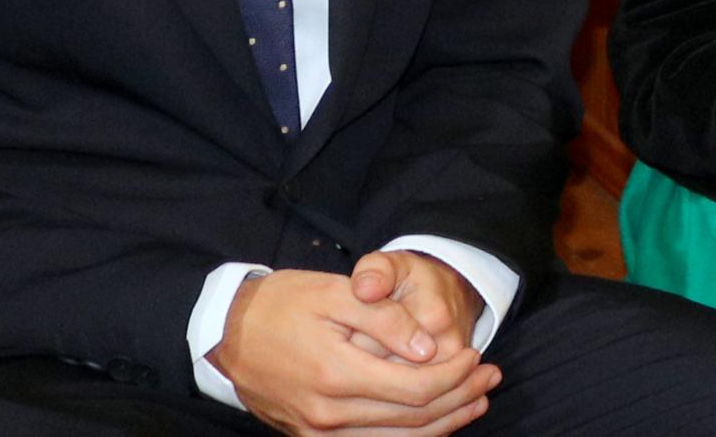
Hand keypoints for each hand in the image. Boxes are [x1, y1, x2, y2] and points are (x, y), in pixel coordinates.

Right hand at [213, 266, 495, 434]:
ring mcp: (317, 433)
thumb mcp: (334, 293)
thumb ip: (385, 320)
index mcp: (335, 374)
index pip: (414, 388)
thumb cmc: (281, 304)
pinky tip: (434, 424)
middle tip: (491, 377)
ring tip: (476, 403)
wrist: (224, 333)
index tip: (477, 355)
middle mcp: (328, 414)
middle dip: (459, 399)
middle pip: (412, 419)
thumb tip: (430, 350)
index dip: (454, 376)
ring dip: (443, 424)